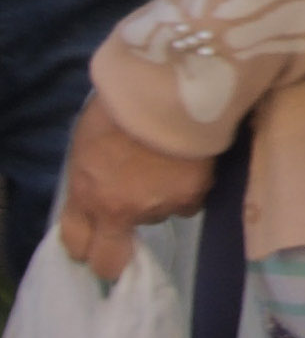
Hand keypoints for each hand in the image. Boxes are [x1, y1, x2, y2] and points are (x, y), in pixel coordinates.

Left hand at [58, 100, 209, 283]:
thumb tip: (98, 194)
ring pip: (157, 218)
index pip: (78, 246)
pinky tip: (188, 162)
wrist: (172, 83)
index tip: (93, 239)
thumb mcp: (87, 145)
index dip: (85, 246)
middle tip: (128, 217)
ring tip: (164, 165)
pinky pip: (189, 203)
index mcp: (86, 195)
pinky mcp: (194, 194)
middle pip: (113, 253)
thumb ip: (89, 180)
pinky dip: (188, 188)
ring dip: (158, 200)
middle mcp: (120, 210)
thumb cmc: (120, 105)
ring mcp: (159, 206)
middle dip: (116, 243)